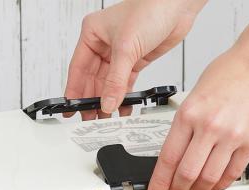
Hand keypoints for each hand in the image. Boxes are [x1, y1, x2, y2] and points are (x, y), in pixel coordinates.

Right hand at [65, 0, 205, 118]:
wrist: (178, 5)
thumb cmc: (150, 9)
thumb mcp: (127, 48)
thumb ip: (116, 80)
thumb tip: (107, 103)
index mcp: (92, 34)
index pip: (78, 69)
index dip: (74, 91)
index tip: (70, 110)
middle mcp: (103, 44)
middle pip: (92, 79)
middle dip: (91, 100)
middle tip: (89, 120)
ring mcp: (119, 54)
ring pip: (108, 84)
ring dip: (107, 101)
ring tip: (105, 119)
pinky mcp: (135, 60)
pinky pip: (124, 84)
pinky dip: (123, 97)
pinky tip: (121, 109)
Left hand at [147, 48, 248, 189]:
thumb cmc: (227, 74)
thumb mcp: (192, 97)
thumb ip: (183, 127)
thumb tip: (173, 158)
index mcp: (189, 113)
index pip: (168, 158)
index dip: (159, 182)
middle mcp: (209, 126)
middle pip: (187, 173)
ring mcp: (231, 136)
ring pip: (209, 178)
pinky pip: (232, 173)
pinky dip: (221, 185)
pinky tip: (214, 186)